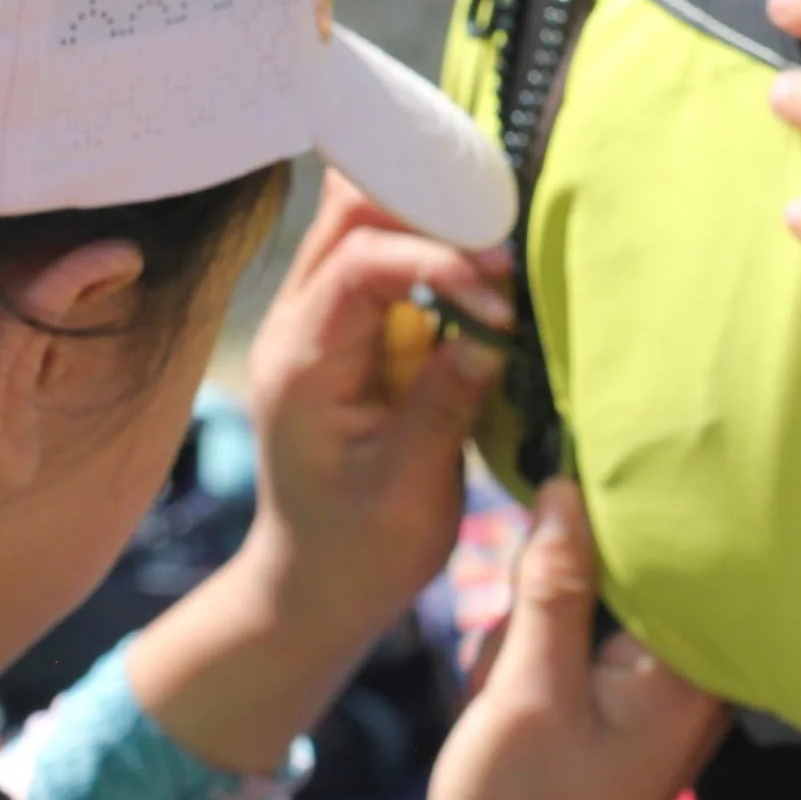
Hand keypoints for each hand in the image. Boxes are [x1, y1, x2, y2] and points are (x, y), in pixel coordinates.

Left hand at [240, 172, 515, 635]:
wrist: (312, 588)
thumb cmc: (358, 552)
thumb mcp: (407, 490)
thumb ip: (444, 403)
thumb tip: (491, 333)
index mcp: (302, 362)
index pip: (358, 262)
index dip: (434, 260)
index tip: (497, 297)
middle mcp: (298, 326)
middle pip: (349, 215)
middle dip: (429, 212)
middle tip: (502, 243)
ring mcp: (318, 324)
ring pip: (362, 225)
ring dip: (431, 226)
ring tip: (498, 254)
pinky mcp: (348, 333)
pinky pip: (382, 260)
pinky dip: (431, 253)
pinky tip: (480, 271)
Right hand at [430, 482, 727, 799]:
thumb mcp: (529, 690)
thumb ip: (553, 585)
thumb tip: (567, 486)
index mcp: (689, 671)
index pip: (660, 556)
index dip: (597, 531)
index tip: (551, 526)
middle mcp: (685, 679)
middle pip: (611, 581)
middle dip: (544, 604)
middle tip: (510, 668)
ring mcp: (649, 699)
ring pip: (575, 613)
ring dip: (524, 644)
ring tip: (503, 706)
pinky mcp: (613, 713)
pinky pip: (567, 655)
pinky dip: (526, 672)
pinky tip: (503, 715)